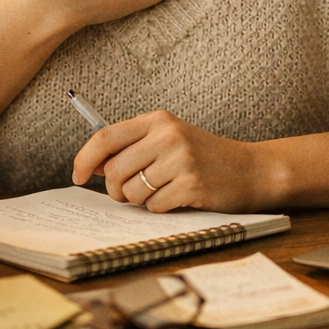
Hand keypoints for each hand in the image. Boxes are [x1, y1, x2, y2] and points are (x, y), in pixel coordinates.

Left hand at [72, 111, 272, 213]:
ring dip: (141, 201)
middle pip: (116, 170)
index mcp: (158, 120)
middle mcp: (168, 135)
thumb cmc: (205, 157)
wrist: (250, 169)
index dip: (85, 158)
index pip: (105, 136)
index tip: (78, 175)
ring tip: (162, 192)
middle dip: (117, 190)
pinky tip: (179, 199)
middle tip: (133, 192)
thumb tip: (96, 165)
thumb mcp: (170, 140)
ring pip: (133, 192)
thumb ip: (134, 147)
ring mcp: (181, 160)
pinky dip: (161, 209)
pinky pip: (155, 206)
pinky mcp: (192, 184)